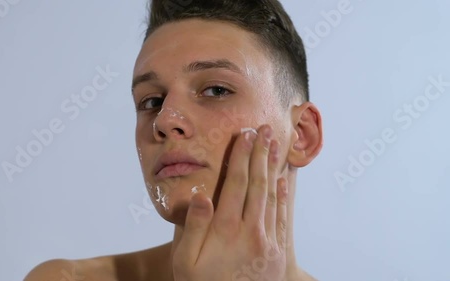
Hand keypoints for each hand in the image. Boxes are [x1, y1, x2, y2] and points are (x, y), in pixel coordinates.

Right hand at [172, 125, 287, 280]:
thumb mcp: (184, 261)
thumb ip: (192, 228)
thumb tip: (201, 195)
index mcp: (225, 229)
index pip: (237, 183)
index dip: (242, 156)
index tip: (246, 135)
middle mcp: (250, 230)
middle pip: (257, 183)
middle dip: (261, 153)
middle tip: (265, 129)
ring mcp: (267, 241)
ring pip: (272, 196)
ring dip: (274, 169)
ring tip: (276, 146)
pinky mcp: (277, 252)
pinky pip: (281, 217)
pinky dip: (282, 196)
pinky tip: (282, 181)